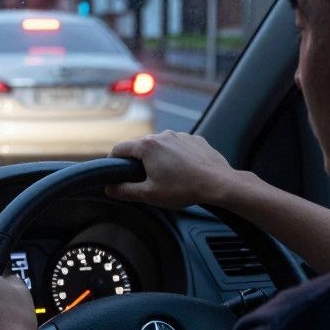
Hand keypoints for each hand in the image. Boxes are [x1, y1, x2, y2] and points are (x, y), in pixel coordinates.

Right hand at [106, 130, 256, 208]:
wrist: (219, 183)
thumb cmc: (184, 189)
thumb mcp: (149, 194)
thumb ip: (125, 191)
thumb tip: (110, 188)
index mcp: (147, 146)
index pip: (119, 148)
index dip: (113, 160)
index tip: (114, 171)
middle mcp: (163, 135)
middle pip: (141, 146)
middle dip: (138, 161)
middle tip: (143, 180)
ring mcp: (181, 136)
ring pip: (161, 146)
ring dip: (159, 158)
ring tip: (167, 178)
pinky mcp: (195, 140)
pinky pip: (179, 147)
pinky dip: (177, 157)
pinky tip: (183, 172)